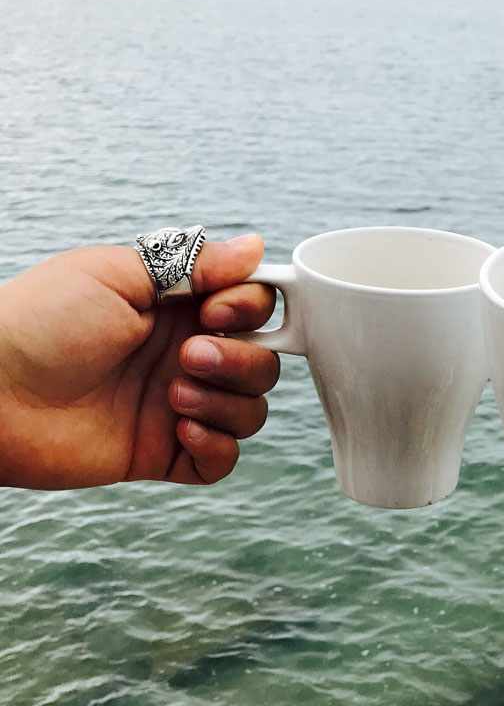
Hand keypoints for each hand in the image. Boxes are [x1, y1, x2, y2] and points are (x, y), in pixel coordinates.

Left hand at [0, 234, 278, 488]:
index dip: (251, 309)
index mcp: (176, 306)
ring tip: (174, 394)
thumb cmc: (37, 323)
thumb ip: (192, 264)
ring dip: (227, 402)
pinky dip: (217, 446)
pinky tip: (181, 429)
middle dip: (242, 359)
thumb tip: (254, 246)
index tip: (217, 312)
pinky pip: (222, 459)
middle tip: (189, 355)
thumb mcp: (117, 274)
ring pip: (251, 410)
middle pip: (263, 360)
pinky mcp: (163, 451)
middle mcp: (184, 354)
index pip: (253, 305)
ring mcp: (177, 404)